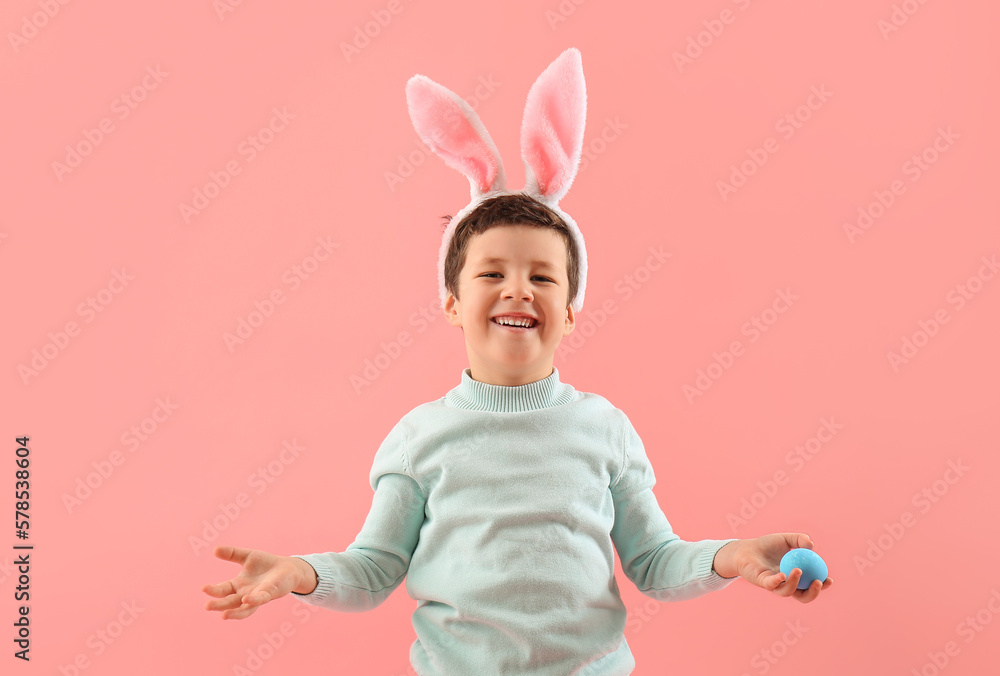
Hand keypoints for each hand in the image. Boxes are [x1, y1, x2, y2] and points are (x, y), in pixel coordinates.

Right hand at [201, 545, 314, 619]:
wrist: (287, 568)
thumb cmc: (266, 564)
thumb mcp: (247, 556)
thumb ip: (232, 553)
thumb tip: (215, 549)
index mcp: (238, 585)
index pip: (223, 590)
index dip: (213, 590)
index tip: (203, 588)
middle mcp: (245, 594)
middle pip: (230, 602)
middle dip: (218, 605)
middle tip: (207, 606)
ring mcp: (257, 596)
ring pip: (244, 608)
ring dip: (234, 612)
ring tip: (223, 615)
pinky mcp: (270, 594)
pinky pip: (260, 599)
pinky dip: (253, 600)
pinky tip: (246, 599)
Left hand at [716, 533, 832, 603]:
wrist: (746, 548)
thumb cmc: (767, 545)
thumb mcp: (786, 539)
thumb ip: (799, 540)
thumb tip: (811, 545)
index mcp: (795, 577)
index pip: (811, 585)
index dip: (822, 586)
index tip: (829, 579)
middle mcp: (786, 584)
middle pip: (803, 596)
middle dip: (813, 593)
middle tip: (818, 582)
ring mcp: (774, 585)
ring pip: (787, 592)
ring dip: (795, 584)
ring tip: (799, 570)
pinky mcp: (761, 582)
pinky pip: (771, 584)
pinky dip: (778, 581)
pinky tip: (783, 574)